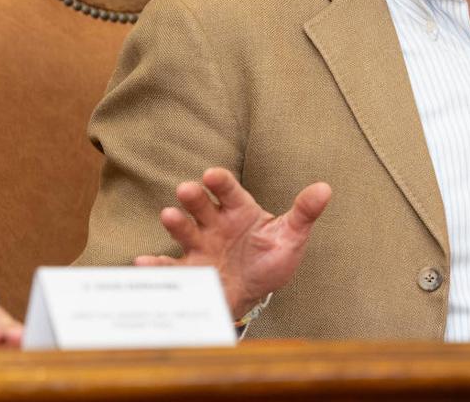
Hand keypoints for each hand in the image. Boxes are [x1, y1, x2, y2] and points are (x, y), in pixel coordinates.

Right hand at [134, 167, 330, 317]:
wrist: (252, 294)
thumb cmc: (270, 260)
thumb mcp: (291, 237)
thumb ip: (304, 213)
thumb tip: (325, 188)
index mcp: (239, 211)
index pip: (229, 190)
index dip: (220, 182)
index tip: (213, 175)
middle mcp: (215, 224)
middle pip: (202, 205)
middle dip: (194, 197)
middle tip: (187, 190)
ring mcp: (200, 246)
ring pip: (185, 230)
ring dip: (176, 223)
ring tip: (169, 216)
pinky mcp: (189, 271)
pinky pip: (170, 267)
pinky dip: (156, 265)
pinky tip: (143, 262)